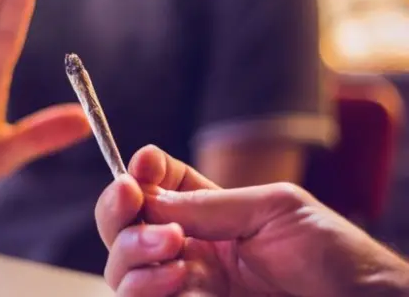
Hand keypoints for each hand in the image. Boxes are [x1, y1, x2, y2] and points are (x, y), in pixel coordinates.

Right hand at [95, 145, 408, 296]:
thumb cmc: (333, 253)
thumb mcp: (275, 207)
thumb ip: (209, 204)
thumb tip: (148, 197)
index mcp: (209, 215)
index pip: (153, 188)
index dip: (138, 174)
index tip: (139, 168)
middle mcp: (190, 250)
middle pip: (123, 230)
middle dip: (119, 211)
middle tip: (135, 202)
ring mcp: (187, 287)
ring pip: (121, 271)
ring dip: (133, 252)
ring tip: (173, 247)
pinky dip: (145, 287)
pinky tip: (180, 276)